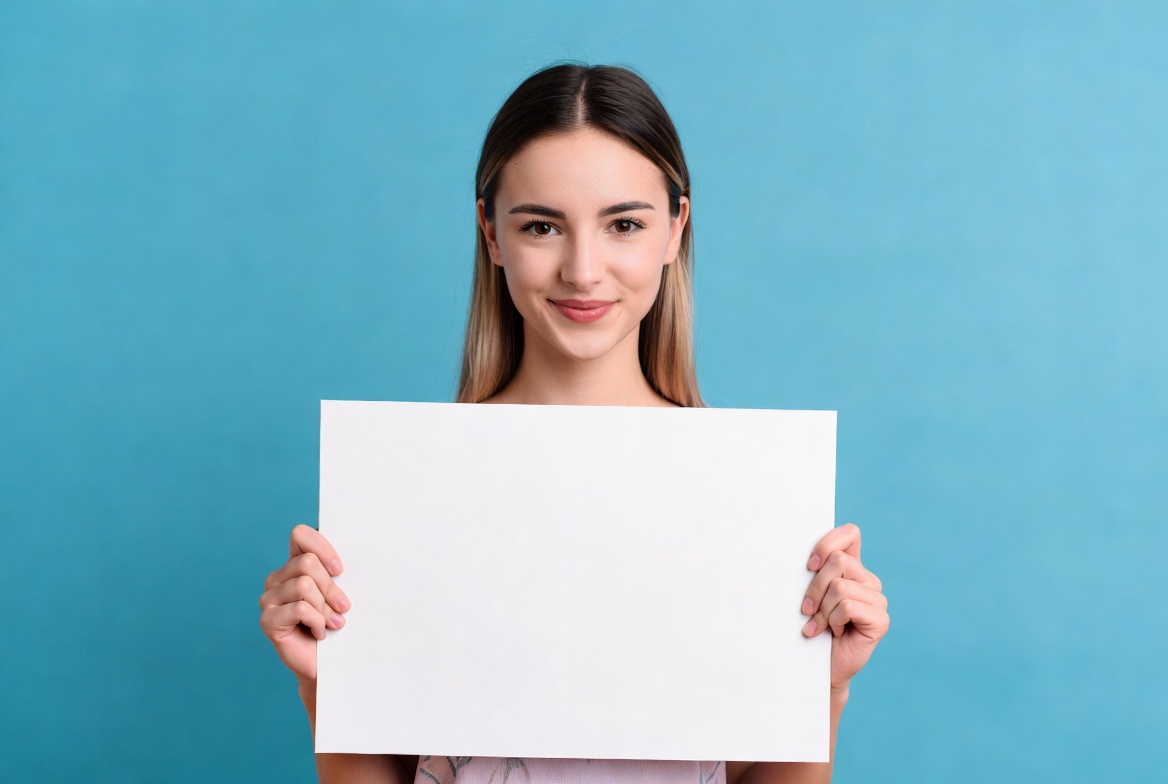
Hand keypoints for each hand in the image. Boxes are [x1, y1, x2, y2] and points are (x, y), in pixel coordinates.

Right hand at [259, 524, 350, 681]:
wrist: (328, 664)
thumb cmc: (337, 624)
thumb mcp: (339, 593)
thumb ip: (337, 572)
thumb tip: (350, 556)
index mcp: (294, 565)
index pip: (300, 535)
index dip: (323, 548)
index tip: (340, 570)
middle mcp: (277, 579)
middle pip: (308, 563)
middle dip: (332, 587)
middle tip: (344, 607)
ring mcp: (269, 599)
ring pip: (304, 585)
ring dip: (326, 607)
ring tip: (334, 623)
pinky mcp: (267, 620)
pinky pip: (300, 608)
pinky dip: (318, 621)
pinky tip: (320, 633)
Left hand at [801, 523, 888, 692]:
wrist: (819, 667)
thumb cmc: (811, 627)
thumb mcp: (809, 594)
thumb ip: (813, 571)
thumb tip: (802, 552)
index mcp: (853, 568)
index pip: (850, 534)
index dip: (827, 543)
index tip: (809, 566)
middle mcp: (868, 580)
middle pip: (838, 561)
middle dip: (815, 587)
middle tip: (807, 610)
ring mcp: (878, 600)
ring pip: (840, 587)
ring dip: (821, 609)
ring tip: (819, 625)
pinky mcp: (881, 619)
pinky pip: (848, 607)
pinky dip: (833, 621)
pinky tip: (834, 633)